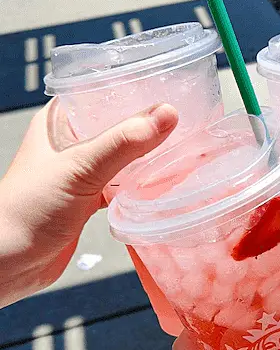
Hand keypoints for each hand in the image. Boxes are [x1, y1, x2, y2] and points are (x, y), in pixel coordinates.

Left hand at [0, 98, 177, 306]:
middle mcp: (71, 142)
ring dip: (152, 157)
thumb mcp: (80, 169)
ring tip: (188, 149)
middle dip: (152, 125)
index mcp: (60, 121)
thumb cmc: (28, 211)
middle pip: (120, 124)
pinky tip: (168, 184)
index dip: (136, 87)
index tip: (173, 87)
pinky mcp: (92, 199)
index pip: (103, 90)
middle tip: (191, 120)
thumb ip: (123, 143)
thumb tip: (167, 114)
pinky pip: (126, 185)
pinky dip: (145, 185)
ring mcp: (83, 172)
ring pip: (126, 156)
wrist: (10, 263)